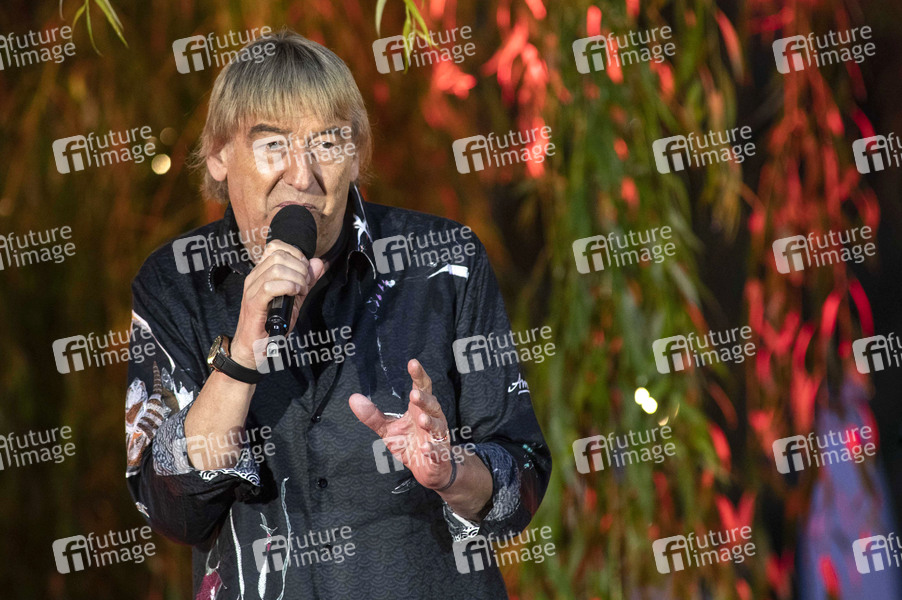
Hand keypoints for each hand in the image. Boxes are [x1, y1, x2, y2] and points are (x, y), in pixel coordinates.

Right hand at [231, 240, 325, 366]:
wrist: (255, 346)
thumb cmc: (272, 323)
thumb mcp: (295, 298)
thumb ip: (307, 280)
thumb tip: (318, 262)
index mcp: (262, 272)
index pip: (276, 246)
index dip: (296, 254)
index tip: (305, 270)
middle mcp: (254, 276)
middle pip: (279, 255)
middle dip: (300, 268)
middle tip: (305, 285)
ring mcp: (252, 289)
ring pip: (276, 268)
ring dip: (296, 279)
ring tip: (300, 292)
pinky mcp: (253, 303)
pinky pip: (270, 286)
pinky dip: (288, 287)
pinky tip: (295, 295)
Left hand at [349, 359, 455, 489]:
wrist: (428, 469)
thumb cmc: (410, 444)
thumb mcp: (388, 429)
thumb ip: (372, 415)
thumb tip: (353, 398)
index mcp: (419, 409)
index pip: (421, 388)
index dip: (418, 375)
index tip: (412, 363)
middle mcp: (433, 419)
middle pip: (432, 404)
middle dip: (424, 400)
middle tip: (414, 394)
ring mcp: (438, 437)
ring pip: (438, 426)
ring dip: (430, 422)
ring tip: (421, 419)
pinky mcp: (440, 455)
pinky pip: (438, 451)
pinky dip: (432, 449)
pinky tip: (425, 447)